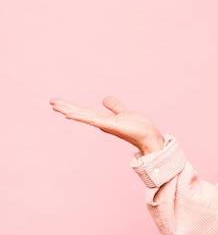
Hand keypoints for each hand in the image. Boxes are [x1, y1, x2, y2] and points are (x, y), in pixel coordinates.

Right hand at [50, 96, 164, 154]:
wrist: (149, 136)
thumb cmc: (138, 127)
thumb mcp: (124, 112)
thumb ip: (114, 106)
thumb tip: (104, 99)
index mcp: (103, 119)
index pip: (84, 111)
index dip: (72, 106)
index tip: (58, 102)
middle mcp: (101, 122)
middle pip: (81, 113)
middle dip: (66, 107)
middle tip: (51, 101)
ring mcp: (105, 124)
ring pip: (84, 116)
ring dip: (69, 111)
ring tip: (55, 106)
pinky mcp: (110, 125)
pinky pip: (93, 120)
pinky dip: (81, 117)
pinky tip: (70, 115)